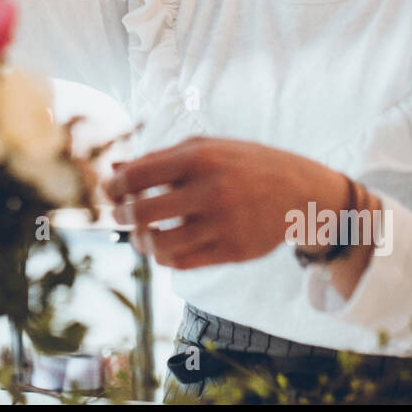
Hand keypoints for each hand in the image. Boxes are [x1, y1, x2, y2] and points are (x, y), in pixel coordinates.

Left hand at [102, 135, 354, 270]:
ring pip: (159, 245)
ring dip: (141, 242)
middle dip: (122, 216)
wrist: (300, 191)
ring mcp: (223, 223)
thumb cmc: (241, 165)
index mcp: (198, 157)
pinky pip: (183, 262)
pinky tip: (166, 246)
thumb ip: (158, 159)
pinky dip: (165, 256)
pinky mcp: (233, 250)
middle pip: (141, 213)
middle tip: (122, 215)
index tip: (111, 192)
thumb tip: (113, 170)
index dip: (114, 187)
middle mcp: (210, 190)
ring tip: (142, 235)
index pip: (136, 176)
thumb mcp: (204, 149)